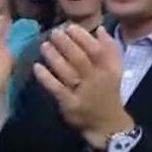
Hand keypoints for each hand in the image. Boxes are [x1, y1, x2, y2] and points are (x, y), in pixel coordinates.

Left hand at [34, 25, 133, 148]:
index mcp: (107, 69)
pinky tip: (37, 67)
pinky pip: (56, 88)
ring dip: (54, 57)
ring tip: (44, 45)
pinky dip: (46, 77)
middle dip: (65, 43)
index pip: (95, 49)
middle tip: (53, 33)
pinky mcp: (69, 104)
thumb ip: (109, 50)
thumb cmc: (107, 92)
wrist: (107, 124)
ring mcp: (82, 93)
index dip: (81, 37)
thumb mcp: (114, 71)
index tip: (69, 27)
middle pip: (79, 58)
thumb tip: (99, 29)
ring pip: (67, 71)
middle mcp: (95, 79)